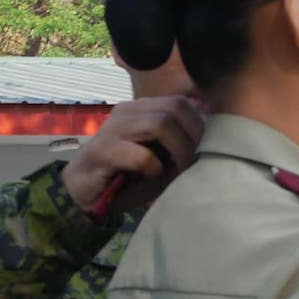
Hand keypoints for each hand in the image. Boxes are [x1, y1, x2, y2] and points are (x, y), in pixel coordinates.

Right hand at [60, 95, 206, 214]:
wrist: (83, 194)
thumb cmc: (127, 178)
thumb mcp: (161, 162)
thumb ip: (182, 150)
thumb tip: (216, 147)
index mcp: (143, 110)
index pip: (182, 103)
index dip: (201, 126)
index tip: (207, 152)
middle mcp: (128, 112)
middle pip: (176, 108)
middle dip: (194, 137)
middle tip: (196, 162)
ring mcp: (113, 129)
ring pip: (160, 124)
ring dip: (179, 150)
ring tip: (179, 170)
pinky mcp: (102, 151)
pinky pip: (140, 154)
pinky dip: (154, 168)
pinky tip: (152, 177)